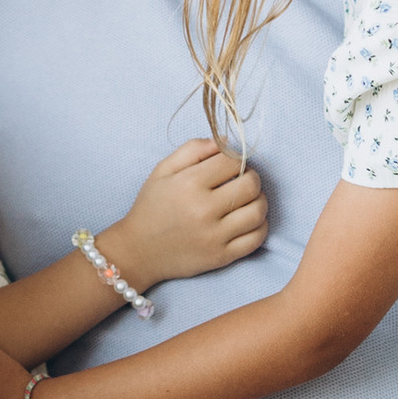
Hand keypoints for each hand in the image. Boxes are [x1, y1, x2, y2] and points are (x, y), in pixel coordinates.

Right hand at [110, 139, 267, 290]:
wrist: (138, 252)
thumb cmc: (151, 207)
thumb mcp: (162, 170)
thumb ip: (193, 150)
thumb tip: (228, 142)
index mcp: (189, 184)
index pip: (233, 161)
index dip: (237, 159)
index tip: (230, 166)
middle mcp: (204, 210)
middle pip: (251, 185)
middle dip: (251, 177)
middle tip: (241, 181)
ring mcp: (215, 236)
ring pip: (258, 211)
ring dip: (259, 200)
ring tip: (247, 200)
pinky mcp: (221, 257)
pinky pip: (257, 238)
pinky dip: (260, 226)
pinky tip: (248, 220)